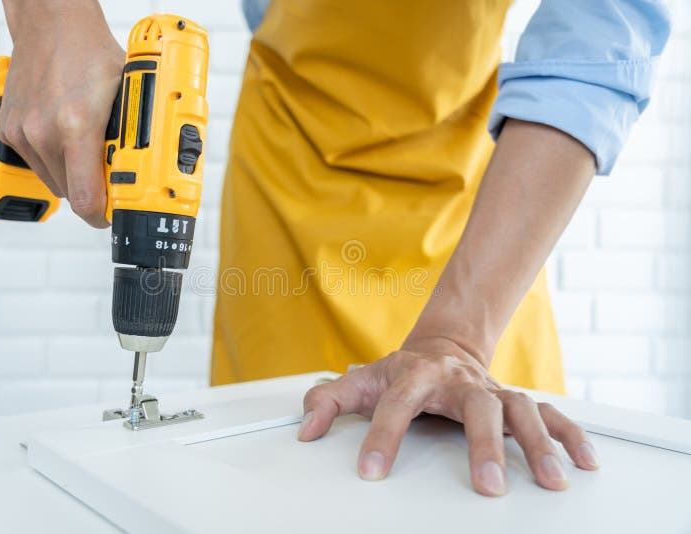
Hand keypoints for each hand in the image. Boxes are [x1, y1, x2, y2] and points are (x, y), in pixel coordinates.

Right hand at [0, 0, 123, 227]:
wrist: (51, 24)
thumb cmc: (90, 54)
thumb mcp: (128, 96)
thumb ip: (133, 138)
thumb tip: (144, 174)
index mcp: (76, 125)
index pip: (86, 199)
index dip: (102, 214)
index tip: (113, 212)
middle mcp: (43, 132)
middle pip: (72, 194)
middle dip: (93, 190)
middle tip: (109, 174)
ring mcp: (22, 132)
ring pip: (54, 182)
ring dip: (73, 176)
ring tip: (87, 148)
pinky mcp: (8, 130)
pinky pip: (37, 164)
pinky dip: (54, 159)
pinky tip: (66, 136)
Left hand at [298, 336, 599, 495]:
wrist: (443, 344)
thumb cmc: (404, 369)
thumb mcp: (361, 379)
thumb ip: (328, 400)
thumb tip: (305, 429)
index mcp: (417, 374)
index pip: (396, 405)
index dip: (381, 437)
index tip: (371, 471)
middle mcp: (460, 381)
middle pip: (477, 406)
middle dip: (484, 445)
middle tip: (488, 486)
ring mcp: (491, 389)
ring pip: (522, 409)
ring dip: (539, 443)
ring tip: (552, 479)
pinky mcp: (514, 400)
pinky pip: (551, 413)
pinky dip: (571, 435)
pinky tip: (584, 462)